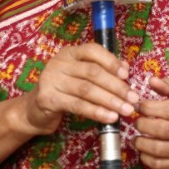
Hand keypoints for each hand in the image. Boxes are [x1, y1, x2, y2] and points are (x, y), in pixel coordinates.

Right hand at [21, 43, 138, 135]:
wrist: (34, 110)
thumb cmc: (64, 90)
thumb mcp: (81, 76)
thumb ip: (101, 69)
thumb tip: (125, 68)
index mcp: (70, 53)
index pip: (92, 50)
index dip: (111, 62)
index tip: (127, 75)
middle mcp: (59, 63)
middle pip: (93, 72)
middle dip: (116, 86)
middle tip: (133, 98)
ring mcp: (51, 80)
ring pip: (87, 90)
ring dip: (110, 101)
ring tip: (126, 110)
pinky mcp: (48, 99)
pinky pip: (78, 105)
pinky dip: (97, 112)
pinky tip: (110, 117)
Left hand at [134, 77, 168, 168]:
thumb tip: (152, 80)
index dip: (149, 108)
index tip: (138, 106)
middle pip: (162, 130)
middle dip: (142, 125)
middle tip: (136, 122)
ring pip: (158, 149)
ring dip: (141, 143)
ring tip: (136, 137)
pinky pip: (159, 165)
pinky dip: (146, 158)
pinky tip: (144, 150)